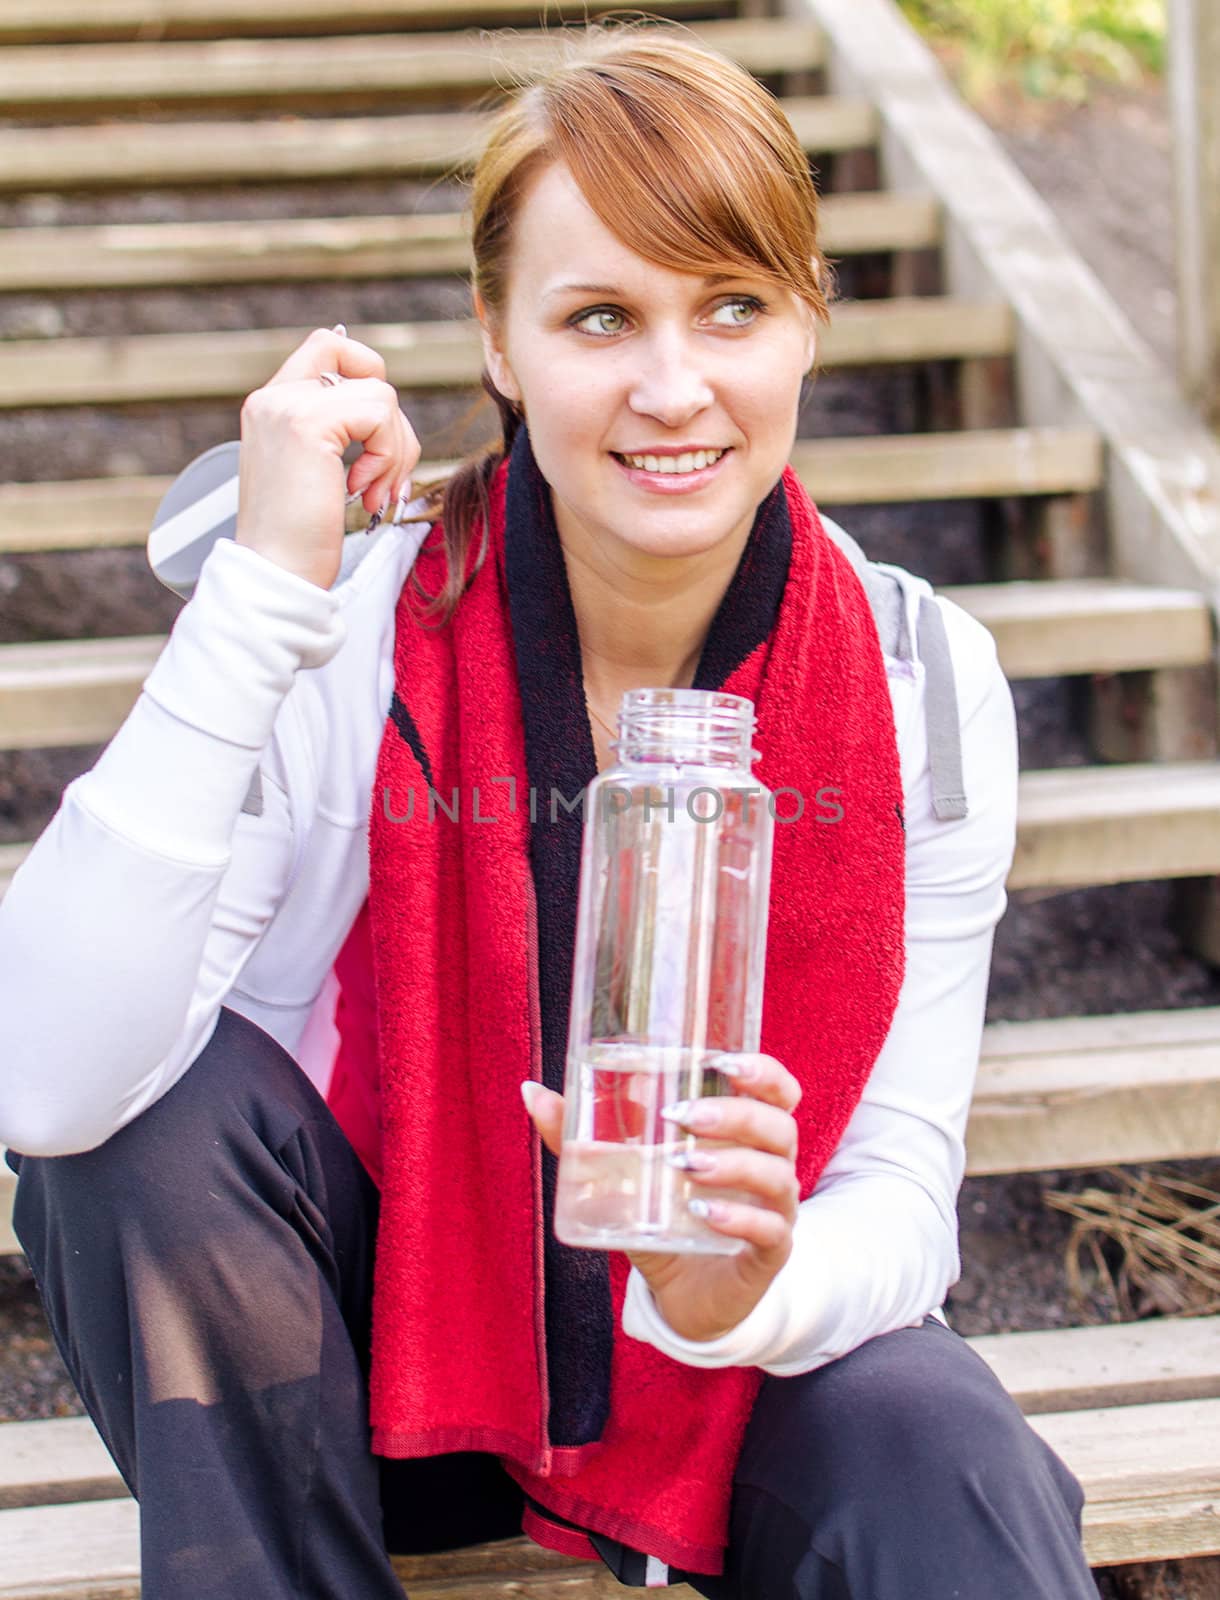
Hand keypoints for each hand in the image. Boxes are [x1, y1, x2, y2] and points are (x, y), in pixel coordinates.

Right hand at [234, 325, 420, 589]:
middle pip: (363, 362)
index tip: (374, 440)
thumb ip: (337, 433)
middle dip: (392, 421)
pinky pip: (380, 415)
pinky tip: (363, 494)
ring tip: (373, 494)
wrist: (273, 577)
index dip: (368, 379)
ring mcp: (287, 406)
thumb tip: (386, 410)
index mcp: (272, 406)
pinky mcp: (307, 424)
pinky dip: (388, 457)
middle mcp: (273, 397)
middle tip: (384, 475)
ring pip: (381, 393)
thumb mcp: (315, 474)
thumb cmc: (299, 543)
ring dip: (396, 450)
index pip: (329, 347)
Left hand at [523, 1053, 801, 1343]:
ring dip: (734, 1162)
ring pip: (777, 1175)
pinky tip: (704, 1212)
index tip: (723, 1061)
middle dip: (735, 1113)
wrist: (683, 1296)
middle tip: (681, 1115)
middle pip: (779, 1125)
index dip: (763, 1071)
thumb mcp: (622, 1175)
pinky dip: (740, 1217)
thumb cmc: (660, 1219)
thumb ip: (580, 1137)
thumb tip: (531, 1092)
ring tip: (685, 1163)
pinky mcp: (770, 1255)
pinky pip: (771, 1231)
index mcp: (746, 1134)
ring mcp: (776, 1211)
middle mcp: (770, 1165)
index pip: (779, 1091)